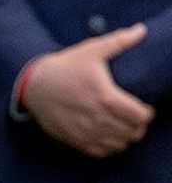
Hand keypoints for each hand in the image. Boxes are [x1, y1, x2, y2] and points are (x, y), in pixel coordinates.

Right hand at [22, 25, 153, 156]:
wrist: (34, 86)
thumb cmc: (65, 67)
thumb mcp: (92, 50)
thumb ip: (120, 42)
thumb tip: (141, 30)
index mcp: (106, 97)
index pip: (140, 116)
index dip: (148, 114)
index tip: (146, 108)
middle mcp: (97, 118)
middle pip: (132, 133)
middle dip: (139, 126)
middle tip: (136, 118)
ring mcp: (85, 132)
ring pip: (118, 144)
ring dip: (125, 137)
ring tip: (125, 128)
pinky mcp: (74, 140)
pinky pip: (101, 152)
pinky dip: (110, 148)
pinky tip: (110, 137)